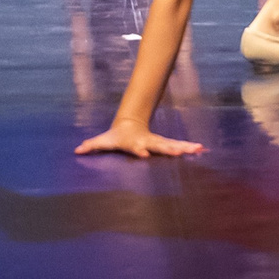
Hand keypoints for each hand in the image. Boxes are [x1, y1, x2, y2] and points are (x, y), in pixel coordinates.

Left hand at [75, 119, 204, 157]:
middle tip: (181, 152)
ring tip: (199, 149)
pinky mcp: (165, 146)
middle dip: (171, 149)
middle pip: (160, 146)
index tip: (144, 154)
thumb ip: (91, 145)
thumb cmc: (116, 137)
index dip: (139, 151)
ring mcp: (158, 143)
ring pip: (173, 146)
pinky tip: (201, 150)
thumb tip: (77, 150)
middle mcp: (149, 143)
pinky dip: (189, 148)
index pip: (137, 148)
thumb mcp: (103, 141)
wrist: (130, 124)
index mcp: (135, 144)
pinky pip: (178, 148)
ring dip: (185, 148)